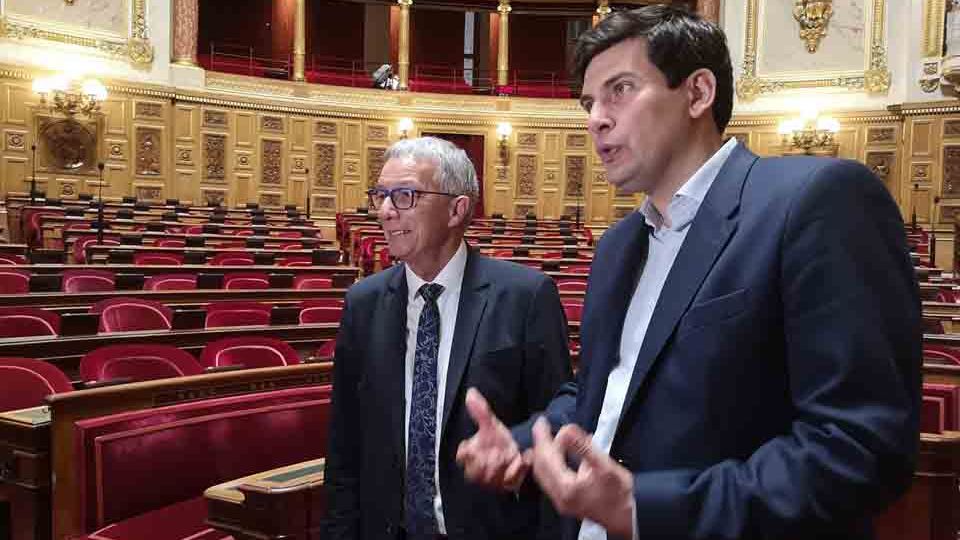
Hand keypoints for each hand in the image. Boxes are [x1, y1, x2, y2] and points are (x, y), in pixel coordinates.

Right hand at [456, 388, 529, 490]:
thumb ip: (480, 411)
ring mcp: (492, 478)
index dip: (468, 453)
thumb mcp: (490, 424)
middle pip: (474, 472)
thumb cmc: (498, 440)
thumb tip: (471, 393)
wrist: (516, 451)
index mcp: (471, 454)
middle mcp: (479, 469)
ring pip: (491, 479)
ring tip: (510, 455)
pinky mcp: (506, 484)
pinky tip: (524, 459)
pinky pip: (510, 481)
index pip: (462, 456)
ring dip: (501, 467)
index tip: (475, 447)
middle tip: (497, 454)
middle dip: (485, 464)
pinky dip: (517, 470)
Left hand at [530, 417, 633, 537]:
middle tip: (543, 427)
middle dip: (541, 444)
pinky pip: (549, 479)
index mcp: (566, 488)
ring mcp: (560, 501)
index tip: (541, 422)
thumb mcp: (605, 466)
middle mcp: (559, 497)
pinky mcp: (564, 502)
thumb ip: (584, 447)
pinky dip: (550, 463)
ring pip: (543, 473)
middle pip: (540, 466)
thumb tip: (567, 430)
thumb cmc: (620, 494)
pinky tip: (558, 454)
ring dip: (544, 454)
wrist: (628, 518)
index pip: (546, 458)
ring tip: (550, 437)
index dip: (543, 438)